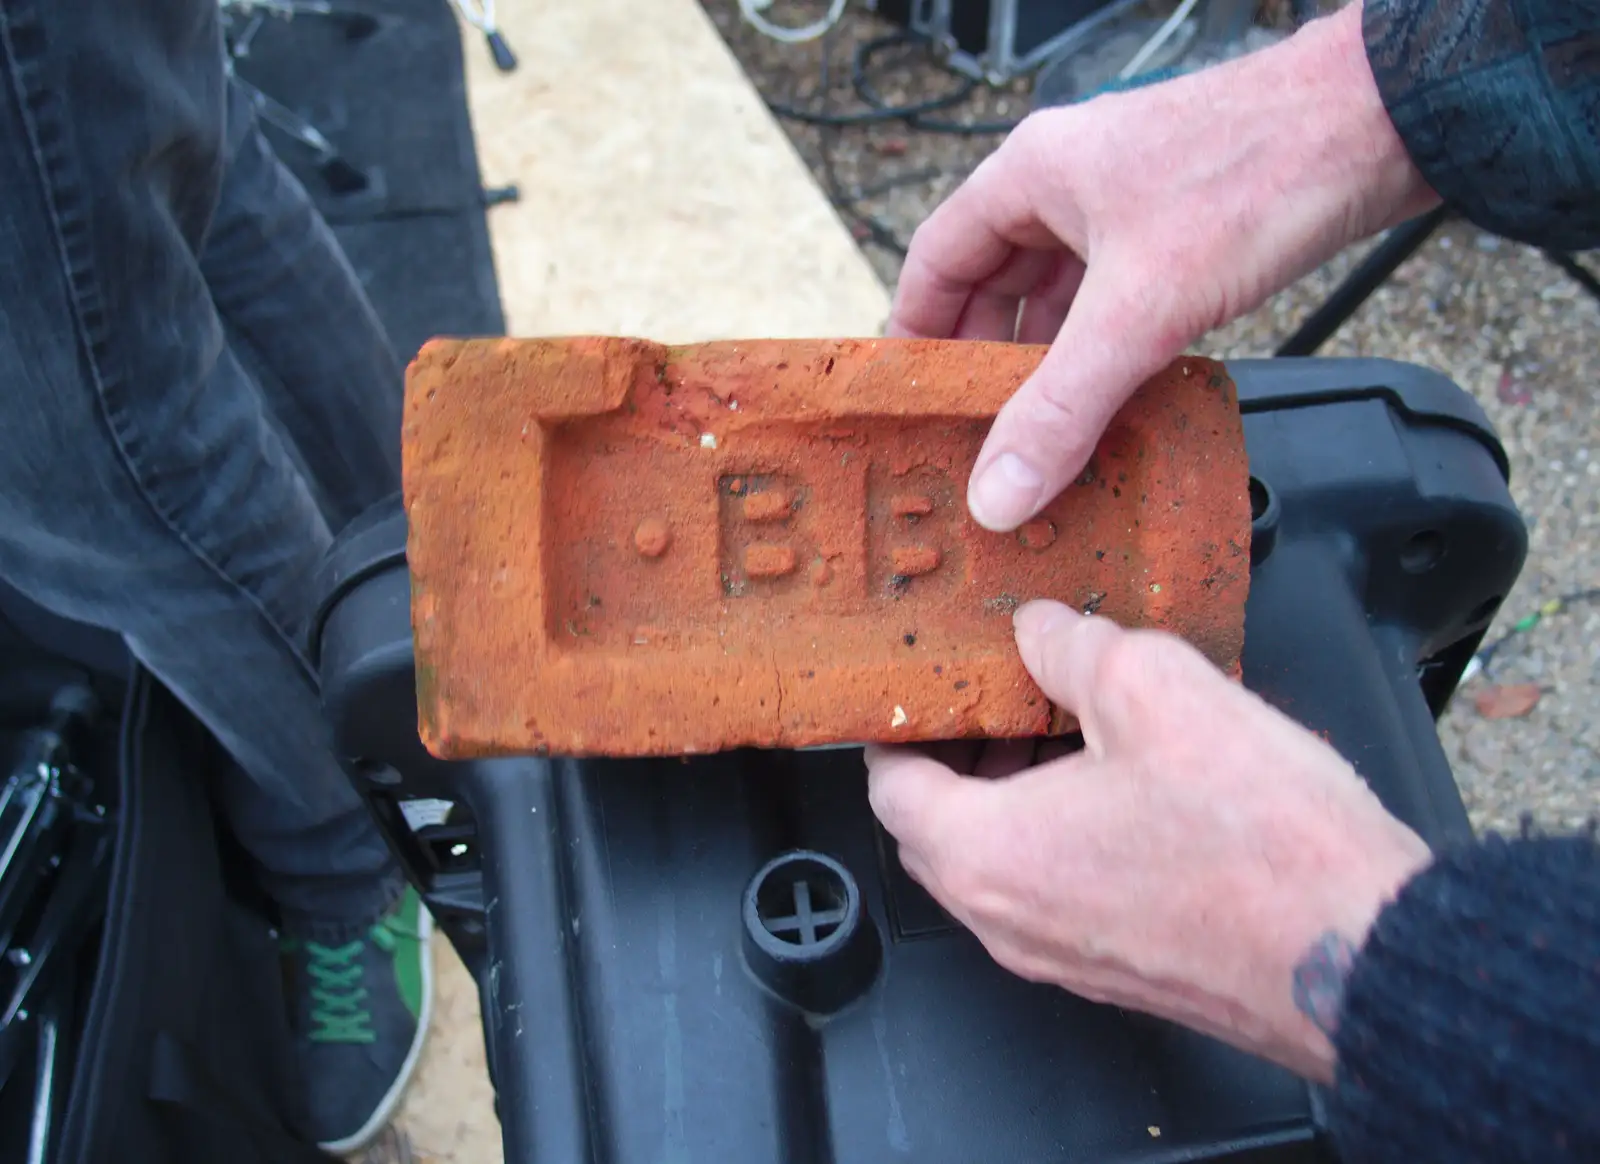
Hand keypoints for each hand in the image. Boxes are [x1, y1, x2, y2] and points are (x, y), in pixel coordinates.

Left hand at [865, 600, 1431, 1083]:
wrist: (1359, 956)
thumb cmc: (1264, 847)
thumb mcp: (1156, 691)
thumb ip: (1073, 647)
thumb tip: (1039, 630)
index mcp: (988, 854)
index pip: (890, 787)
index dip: (896, 727)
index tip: (918, 691)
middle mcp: (1008, 921)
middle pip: (935, 830)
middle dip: (956, 757)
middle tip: (996, 698)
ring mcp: (1061, 956)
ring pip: (997, 864)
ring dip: (1010, 795)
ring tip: (1066, 729)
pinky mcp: (1117, 970)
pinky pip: (1052, 892)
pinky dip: (1057, 835)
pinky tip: (1121, 785)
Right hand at [888, 1, 1439, 530]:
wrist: (1384, 124)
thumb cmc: (1257, 171)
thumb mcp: (1140, 308)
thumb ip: (1064, 406)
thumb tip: (998, 491)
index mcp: (1030, 175)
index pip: (936, 260)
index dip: (913, 333)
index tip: (904, 400)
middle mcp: (1069, 185)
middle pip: (995, 286)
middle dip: (984, 363)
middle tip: (971, 439)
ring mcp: (1128, 208)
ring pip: (1060, 298)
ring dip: (1048, 365)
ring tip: (1035, 439)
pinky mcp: (1181, 234)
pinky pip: (1116, 305)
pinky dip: (1104, 354)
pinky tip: (1110, 406)